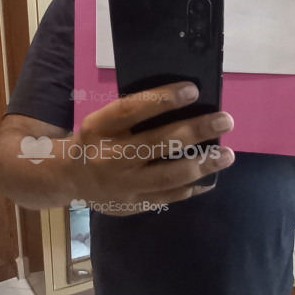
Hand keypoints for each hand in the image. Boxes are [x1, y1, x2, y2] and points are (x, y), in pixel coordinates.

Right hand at [67, 82, 234, 214]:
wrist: (68, 178)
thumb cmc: (95, 141)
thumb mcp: (102, 121)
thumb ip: (133, 115)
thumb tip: (184, 103)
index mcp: (100, 129)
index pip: (132, 110)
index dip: (163, 99)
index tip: (193, 90)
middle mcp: (110, 157)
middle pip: (157, 143)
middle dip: (196, 131)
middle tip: (225, 120)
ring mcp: (122, 185)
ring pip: (167, 176)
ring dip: (201, 164)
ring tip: (227, 155)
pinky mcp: (132, 204)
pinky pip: (167, 197)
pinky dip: (191, 187)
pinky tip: (210, 178)